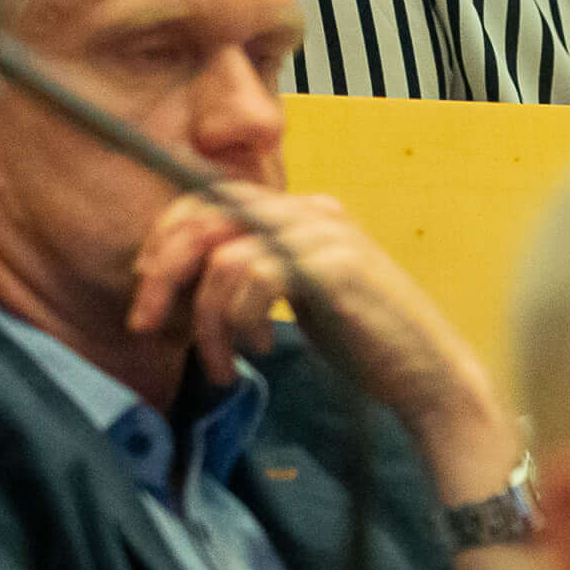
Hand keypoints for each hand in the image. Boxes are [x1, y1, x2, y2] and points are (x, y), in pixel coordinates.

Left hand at [127, 188, 524, 501]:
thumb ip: (252, 272)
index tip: (146, 284)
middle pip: (207, 215)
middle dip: (164, 271)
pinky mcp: (334, 266)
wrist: (425, 373)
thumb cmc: (360, 341)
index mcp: (300, 211)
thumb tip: (177, 274)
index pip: (211, 196)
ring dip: (207, 320)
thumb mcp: (294, 296)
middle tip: (144, 322)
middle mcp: (311, 210)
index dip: (166, 235)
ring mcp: (325, 234)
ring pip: (225, 258)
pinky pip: (256, 279)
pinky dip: (242, 321)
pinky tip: (258, 350)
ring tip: (221, 362)